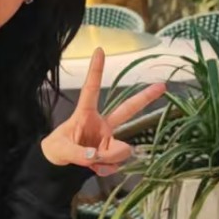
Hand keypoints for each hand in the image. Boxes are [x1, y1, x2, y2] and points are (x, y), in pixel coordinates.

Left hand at [41, 47, 166, 175]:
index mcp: (85, 114)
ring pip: (120, 149)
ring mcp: (109, 139)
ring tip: (92, 163)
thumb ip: (80, 153)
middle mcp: (101, 124)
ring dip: (108, 159)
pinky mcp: (112, 153)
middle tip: (162, 85)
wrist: (58, 168)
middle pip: (126, 109)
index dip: (96, 71)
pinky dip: (105, 169)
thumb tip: (98, 156)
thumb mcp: (61, 150)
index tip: (99, 50)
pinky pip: (116, 163)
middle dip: (145, 97)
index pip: (91, 90)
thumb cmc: (56, 150)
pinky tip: (95, 168)